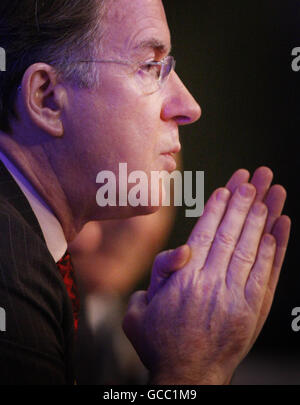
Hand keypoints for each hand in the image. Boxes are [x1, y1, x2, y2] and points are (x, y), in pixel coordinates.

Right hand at [122, 167, 290, 384]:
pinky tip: (281, 225)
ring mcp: (236, 296)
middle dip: (245, 200)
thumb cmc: (159, 341)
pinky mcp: (254, 310)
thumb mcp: (140, 309)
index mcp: (183, 280)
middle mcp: (211, 283)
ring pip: (252, 247)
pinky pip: (267, 272)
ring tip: (272, 190)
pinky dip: (275, 247)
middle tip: (256, 175)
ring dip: (263, 216)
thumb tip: (182, 249)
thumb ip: (159, 274)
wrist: (188, 378)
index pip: (206, 232)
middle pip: (232, 233)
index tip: (230, 185)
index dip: (220, 206)